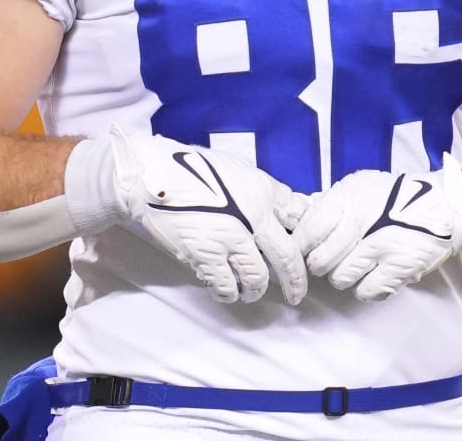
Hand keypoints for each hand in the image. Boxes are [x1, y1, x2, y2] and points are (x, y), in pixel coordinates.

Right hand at [108, 127, 309, 304]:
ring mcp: (230, 239)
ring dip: (258, 289)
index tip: (307, 250)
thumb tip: (278, 208)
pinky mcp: (205, 256)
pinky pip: (226, 285)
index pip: (299, 217)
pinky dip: (229, 293)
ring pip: (258, 277)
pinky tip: (228, 292)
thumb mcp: (237, 170)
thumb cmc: (192, 168)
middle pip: (287, 257)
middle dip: (296, 280)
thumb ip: (260, 192)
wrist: (153, 175)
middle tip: (297, 294)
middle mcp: (254, 217)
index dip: (307, 237)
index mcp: (263, 191)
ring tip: (254, 293)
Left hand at [294, 166, 461, 301]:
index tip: (302, 251)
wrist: (443, 204)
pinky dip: (365, 288)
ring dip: (342, 277)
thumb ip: (329, 203)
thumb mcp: (358, 186)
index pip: (309, 231)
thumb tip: (297, 219)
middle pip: (320, 260)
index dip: (301, 247)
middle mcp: (362, 221)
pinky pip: (366, 291)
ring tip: (353, 266)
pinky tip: (371, 275)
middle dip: (320, 264)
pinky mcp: (400, 267)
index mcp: (348, 198)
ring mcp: (382, 246)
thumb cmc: (395, 196)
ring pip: (340, 278)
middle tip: (328, 260)